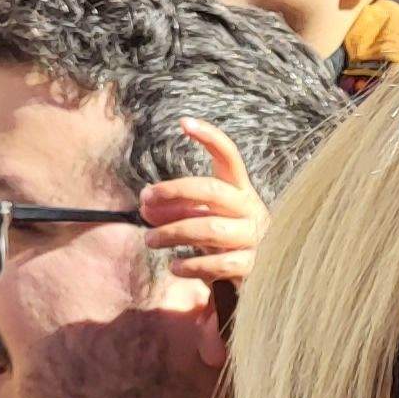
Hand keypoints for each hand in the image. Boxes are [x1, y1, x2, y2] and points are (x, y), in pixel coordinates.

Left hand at [141, 120, 269, 284]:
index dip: (210, 137)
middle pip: (211, 190)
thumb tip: (145, 203)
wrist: (253, 275)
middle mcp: (250, 208)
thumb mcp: (199, 216)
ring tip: (149, 240)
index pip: (228, 156)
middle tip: (145, 200)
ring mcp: (253, 237)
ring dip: (173, 233)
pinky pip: (218, 264)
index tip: (183, 122)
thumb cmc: (220, 239)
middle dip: (174, 192)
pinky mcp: (250, 265)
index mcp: (239, 189)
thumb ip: (173, 208)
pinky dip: (191, 265)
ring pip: (209, 230)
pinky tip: (174, 267)